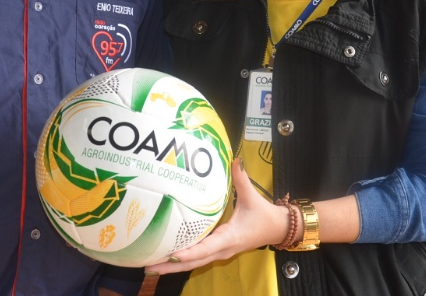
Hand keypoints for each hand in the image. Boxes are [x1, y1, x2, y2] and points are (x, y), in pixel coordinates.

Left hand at [144, 158, 289, 274]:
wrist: (276, 229)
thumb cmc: (264, 215)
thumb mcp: (252, 197)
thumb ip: (241, 178)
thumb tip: (235, 159)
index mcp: (230, 237)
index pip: (207, 248)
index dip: (189, 252)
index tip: (171, 254)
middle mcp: (222, 249)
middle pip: (194, 262)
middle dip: (171, 266)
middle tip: (149, 266)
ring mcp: (220, 253)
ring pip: (194, 263)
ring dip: (173, 266)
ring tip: (151, 265)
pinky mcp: (218, 252)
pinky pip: (198, 259)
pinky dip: (182, 260)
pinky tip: (166, 257)